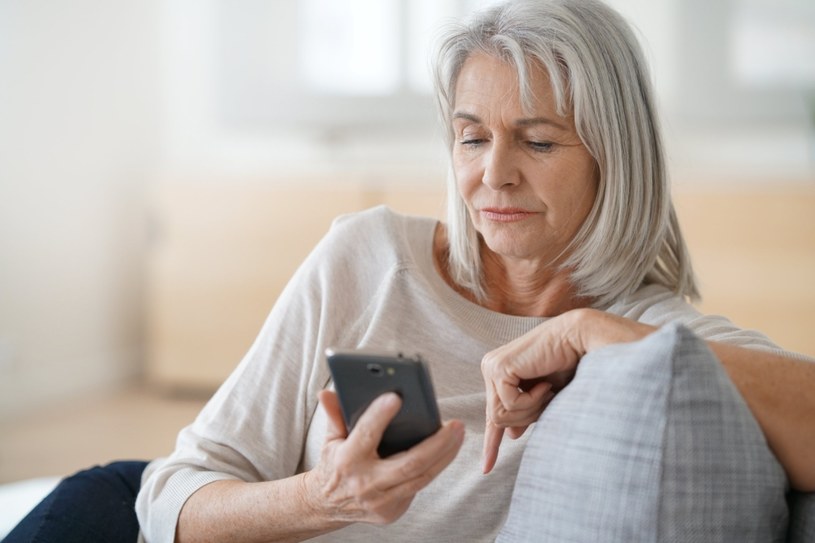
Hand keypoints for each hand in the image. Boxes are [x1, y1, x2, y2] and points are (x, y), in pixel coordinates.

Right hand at [305, 390, 464, 525]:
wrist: (326, 506)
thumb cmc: (333, 464)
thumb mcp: (330, 438)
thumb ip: (334, 415)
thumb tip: (327, 392)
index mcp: (347, 460)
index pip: (366, 434)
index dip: (380, 415)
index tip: (396, 397)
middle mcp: (365, 484)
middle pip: (410, 463)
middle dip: (437, 443)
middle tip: (455, 424)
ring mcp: (380, 501)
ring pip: (421, 477)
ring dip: (445, 455)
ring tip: (459, 435)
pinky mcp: (391, 512)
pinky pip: (418, 487)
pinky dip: (434, 468)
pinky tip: (446, 451)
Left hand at [481, 309, 652, 473]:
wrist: (580, 341)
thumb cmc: (569, 365)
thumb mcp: (546, 398)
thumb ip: (527, 413)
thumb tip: (511, 434)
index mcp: (500, 374)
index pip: (494, 414)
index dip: (491, 443)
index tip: (486, 468)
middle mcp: (491, 368)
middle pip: (498, 418)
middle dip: (527, 417)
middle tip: (549, 397)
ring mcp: (491, 367)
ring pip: (501, 415)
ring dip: (531, 409)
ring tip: (547, 389)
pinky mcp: (498, 368)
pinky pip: (510, 404)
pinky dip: (532, 400)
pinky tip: (544, 382)